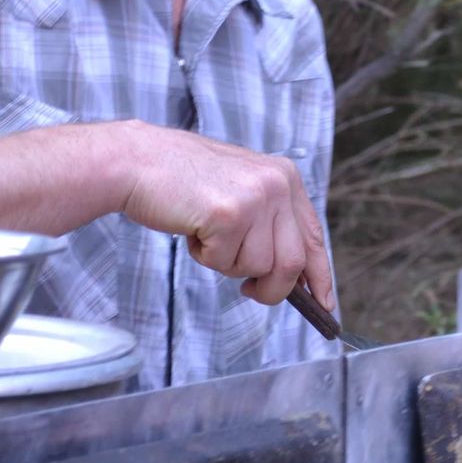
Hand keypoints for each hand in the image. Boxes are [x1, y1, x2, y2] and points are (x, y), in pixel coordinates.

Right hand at [115, 121, 333, 308]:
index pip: (313, 236)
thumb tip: (292, 273)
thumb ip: (268, 223)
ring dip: (227, 264)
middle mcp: (278, 184)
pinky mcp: (229, 214)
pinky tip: (193, 227)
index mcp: (285, 177)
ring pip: (257, 267)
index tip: (323, 302)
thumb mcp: (241, 190)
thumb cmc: (182, 180)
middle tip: (247, 290)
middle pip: (292, 264)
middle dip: (270, 289)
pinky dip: (204, 256)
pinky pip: (224, 262)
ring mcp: (255, 197)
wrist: (138, 160)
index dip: (319, 274)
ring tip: (207, 232)